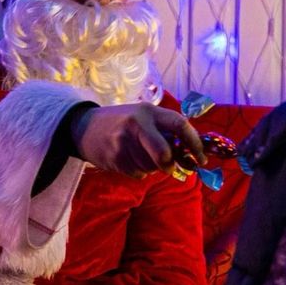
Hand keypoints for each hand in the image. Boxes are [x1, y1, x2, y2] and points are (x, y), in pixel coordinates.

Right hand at [71, 103, 206, 177]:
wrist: (85, 128)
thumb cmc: (121, 122)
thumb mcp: (142, 116)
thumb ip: (164, 129)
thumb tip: (190, 152)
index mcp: (149, 111)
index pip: (180, 125)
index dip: (194, 144)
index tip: (201, 158)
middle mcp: (137, 124)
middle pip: (164, 153)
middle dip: (170, 164)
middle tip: (170, 167)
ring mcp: (124, 142)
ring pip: (151, 166)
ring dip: (152, 167)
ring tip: (139, 155)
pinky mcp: (115, 158)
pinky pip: (139, 173)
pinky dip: (139, 171)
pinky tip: (128, 159)